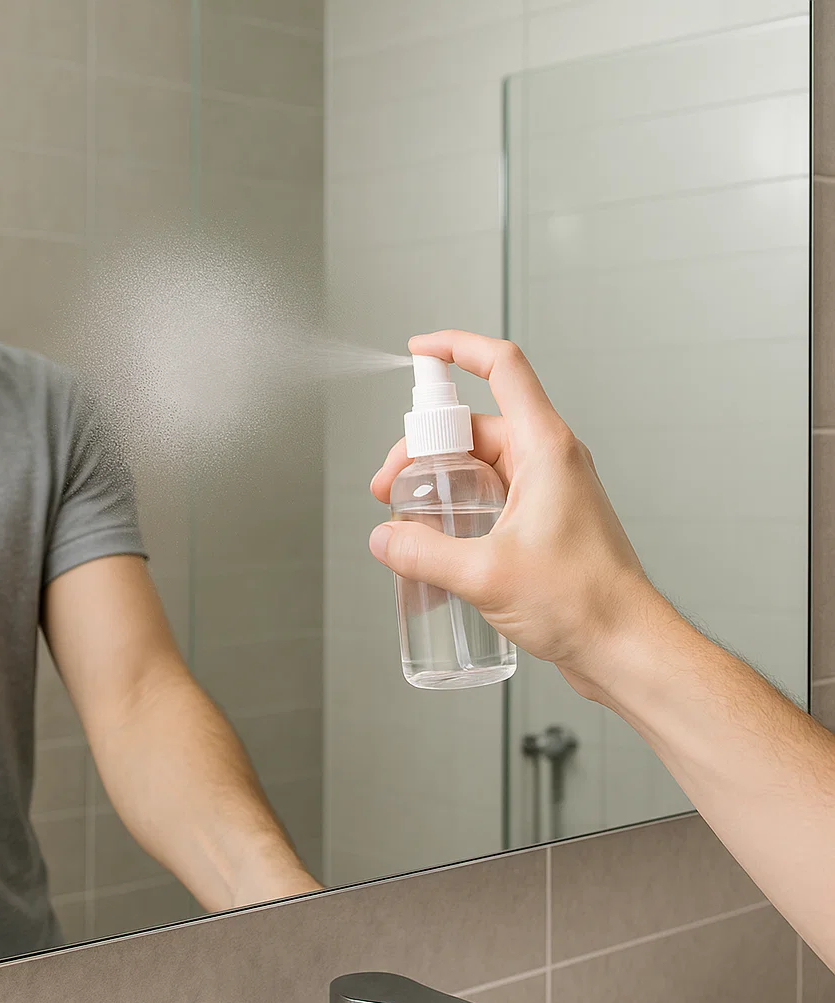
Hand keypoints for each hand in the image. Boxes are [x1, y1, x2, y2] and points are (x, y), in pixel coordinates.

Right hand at [369, 330, 665, 699]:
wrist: (625, 646)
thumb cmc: (582, 602)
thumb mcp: (485, 574)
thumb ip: (423, 552)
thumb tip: (384, 537)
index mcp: (544, 448)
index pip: (502, 367)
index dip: (457, 348)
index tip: (418, 351)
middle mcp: (548, 461)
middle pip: (473, 428)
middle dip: (422, 451)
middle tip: (390, 490)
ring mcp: (547, 492)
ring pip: (478, 468)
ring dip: (438, 486)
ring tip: (406, 523)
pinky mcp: (543, 524)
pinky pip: (491, 500)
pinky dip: (459, 512)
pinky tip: (436, 547)